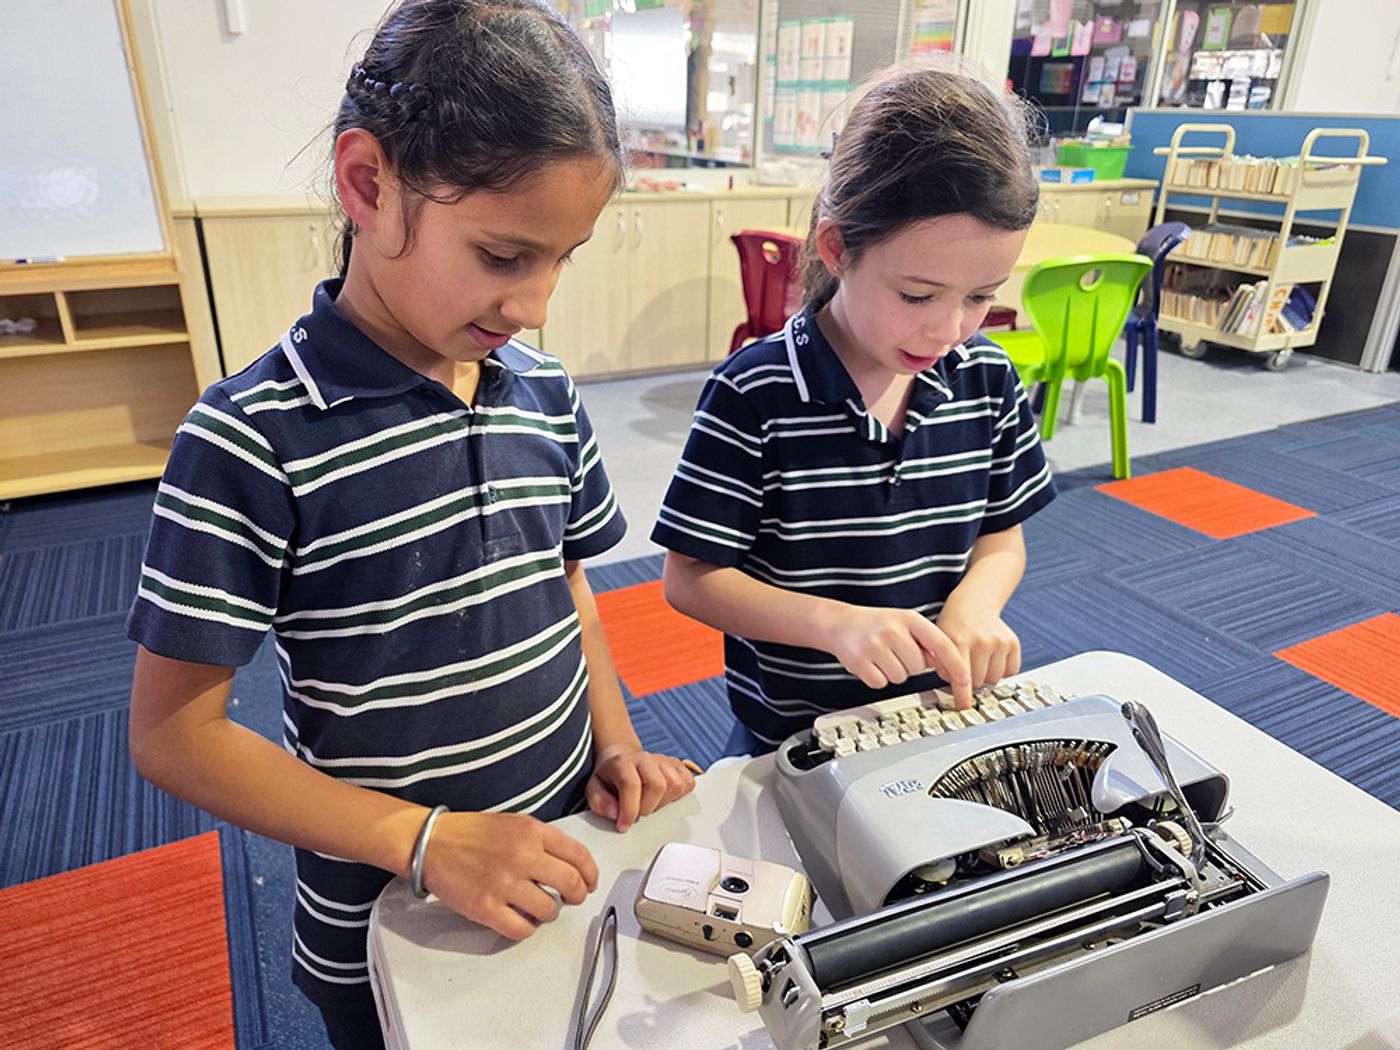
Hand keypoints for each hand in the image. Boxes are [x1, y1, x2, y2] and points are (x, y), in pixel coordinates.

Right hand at [419, 811, 597, 940]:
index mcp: (531, 832)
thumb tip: (571, 866)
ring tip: (538, 906)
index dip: (591, 874)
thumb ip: (543, 841)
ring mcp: (504, 883)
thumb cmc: (472, 833)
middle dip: (577, 896)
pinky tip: (521, 918)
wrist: (432, 842)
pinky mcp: (486, 907)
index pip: (579, 855)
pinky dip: (527, 928)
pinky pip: (522, 929)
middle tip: (572, 898)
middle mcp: (522, 855)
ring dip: (549, 912)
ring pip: (549, 910)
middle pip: (571, 884)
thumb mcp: (515, 823)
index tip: (590, 882)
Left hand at [586, 744, 696, 831]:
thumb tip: (616, 814)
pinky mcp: (677, 765)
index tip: (624, 825)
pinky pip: (688, 782)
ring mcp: (663, 760)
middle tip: (637, 812)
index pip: (631, 784)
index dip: (629, 809)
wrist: (620, 760)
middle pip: (658, 785)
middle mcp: (645, 758)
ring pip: (676, 784)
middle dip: (647, 807)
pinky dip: (679, 795)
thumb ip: (600, 803)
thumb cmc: (609, 778)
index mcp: (623, 762)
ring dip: (663, 802)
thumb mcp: (594, 789)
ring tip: (650, 803)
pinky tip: (663, 797)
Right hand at [821, 604, 972, 707]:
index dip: (956, 665)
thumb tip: (944, 664)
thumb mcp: (904, 624)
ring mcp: (875, 645)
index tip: (966, 681)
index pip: (942, 645)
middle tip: (894, 652)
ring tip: (881, 656)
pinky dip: (876, 678)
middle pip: (918, 667)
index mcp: (909, 618)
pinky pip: (880, 683)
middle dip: (909, 665)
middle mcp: (893, 629)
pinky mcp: (859, 661)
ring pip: (900, 677)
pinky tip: (869, 663)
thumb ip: (926, 642)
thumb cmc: (877, 625)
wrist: (839, 623)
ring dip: (892, 672)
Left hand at [935, 598, 1020, 692]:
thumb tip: (954, 687)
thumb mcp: (940, 642)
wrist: (973, 604)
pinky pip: (1010, 672)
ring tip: (978, 659)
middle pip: (978, 682)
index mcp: (959, 640)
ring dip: (986, 676)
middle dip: (970, 680)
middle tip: (966, 665)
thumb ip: (943, 665)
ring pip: (994, 679)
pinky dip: (1001, 670)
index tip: (964, 706)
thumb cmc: (954, 625)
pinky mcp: (1013, 642)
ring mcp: (999, 641)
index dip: (963, 695)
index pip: (961, 676)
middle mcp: (981, 641)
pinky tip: (991, 657)